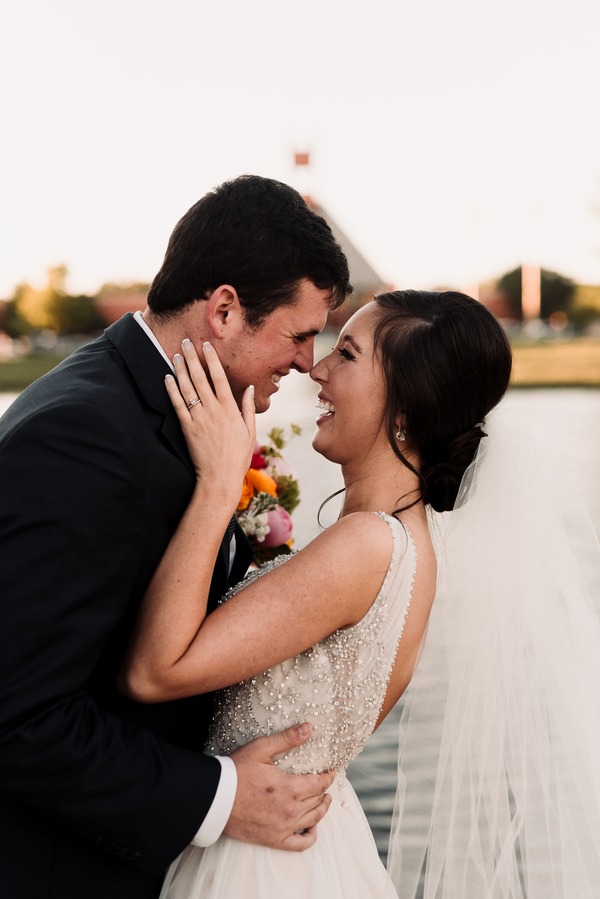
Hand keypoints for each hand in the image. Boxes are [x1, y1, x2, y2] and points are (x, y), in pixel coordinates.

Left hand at [167, 340, 255, 489]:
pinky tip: (167, 378)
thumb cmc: (237, 456)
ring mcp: (198, 418)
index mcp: (230, 409)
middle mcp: (213, 410)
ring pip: (187, 388)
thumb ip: (248, 408)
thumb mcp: (249, 431)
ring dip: (181, 370)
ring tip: (176, 355)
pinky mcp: (187, 428)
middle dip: (192, 358)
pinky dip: (171, 390)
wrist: (219, 477)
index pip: (219, 378)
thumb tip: (249, 388)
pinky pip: (177, 405)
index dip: (211, 360)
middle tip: (186, 343)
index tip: (206, 346)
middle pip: (200, 378)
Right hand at [225, 723, 333, 850]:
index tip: (331, 772)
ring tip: (324, 800)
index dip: (328, 777)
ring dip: (322, 809)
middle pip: (317, 800)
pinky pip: (301, 844)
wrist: (215, 800)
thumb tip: (309, 727)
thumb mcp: (261, 749)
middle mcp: (290, 811)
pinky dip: (311, 836)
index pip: (319, 783)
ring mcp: (283, 828)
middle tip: (326, 783)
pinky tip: (312, 827)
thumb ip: (287, 739)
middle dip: (324, 790)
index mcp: (290, 788)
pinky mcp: (274, 840)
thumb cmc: (237, 771)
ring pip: (313, 820)